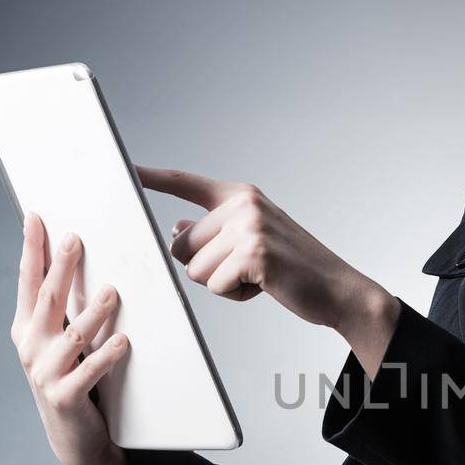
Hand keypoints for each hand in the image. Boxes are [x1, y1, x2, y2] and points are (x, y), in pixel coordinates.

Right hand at [10, 212, 131, 464]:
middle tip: (74, 239)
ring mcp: (44, 373)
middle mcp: (30, 347)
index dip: (31, 249)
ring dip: (94, 312)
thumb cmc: (69, 376)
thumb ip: (62, 306)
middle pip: (47, 299)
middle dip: (60, 268)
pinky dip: (108, 354)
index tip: (35, 217)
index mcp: (25, 328)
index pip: (28, 281)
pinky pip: (90, 370)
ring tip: (113, 292)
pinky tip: (124, 340)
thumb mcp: (59, 340)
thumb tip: (73, 257)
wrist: (73, 437)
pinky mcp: (65, 396)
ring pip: (73, 334)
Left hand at [137, 165, 400, 375]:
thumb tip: (176, 230)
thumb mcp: (253, 240)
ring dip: (222, 284)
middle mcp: (243, 204)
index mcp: (240, 195)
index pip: (187, 184)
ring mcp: (249, 226)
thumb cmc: (294, 270)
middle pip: (182, 245)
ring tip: (259, 278)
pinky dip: (237, 296)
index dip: (152, 178)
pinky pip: (216, 286)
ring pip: (196, 270)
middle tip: (247, 269)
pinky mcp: (255, 253)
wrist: (339, 290)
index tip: (125, 168)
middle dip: (206, 267)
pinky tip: (265, 286)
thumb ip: (214, 232)